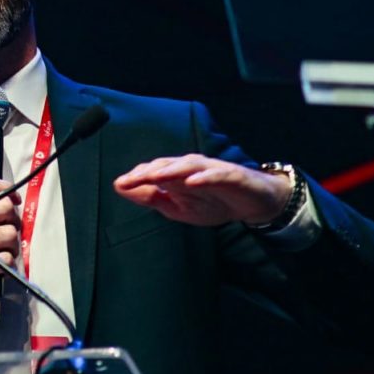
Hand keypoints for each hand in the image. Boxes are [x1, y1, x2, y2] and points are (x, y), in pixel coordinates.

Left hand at [113, 154, 291, 226]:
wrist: (253, 204)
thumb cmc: (213, 202)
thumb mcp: (178, 208)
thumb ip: (151, 198)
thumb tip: (120, 188)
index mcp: (177, 174)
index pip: (154, 171)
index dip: (137, 177)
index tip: (120, 185)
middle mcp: (192, 167)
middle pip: (167, 165)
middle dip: (148, 172)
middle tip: (130, 180)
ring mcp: (212, 170)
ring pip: (188, 165)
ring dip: (171, 170)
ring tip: (155, 177)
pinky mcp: (232, 176)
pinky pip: (217, 175)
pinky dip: (204, 177)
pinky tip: (192, 182)